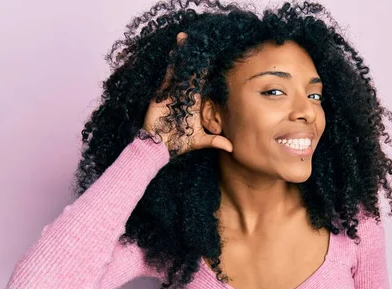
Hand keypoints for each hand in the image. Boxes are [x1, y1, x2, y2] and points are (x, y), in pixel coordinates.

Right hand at [142, 32, 232, 155]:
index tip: (212, 56)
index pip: (201, 83)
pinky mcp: (162, 95)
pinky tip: (173, 53)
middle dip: (194, 57)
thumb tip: (231, 148)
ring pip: (179, 71)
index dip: (205, 70)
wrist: (159, 147)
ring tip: (184, 38)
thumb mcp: (199, 140)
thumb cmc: (178, 143)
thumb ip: (214, 141)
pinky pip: (167, 78)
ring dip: (182, 56)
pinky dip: (170, 66)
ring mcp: (172, 93)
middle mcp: (184, 95)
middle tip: (198, 39)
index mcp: (193, 103)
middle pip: (191, 73)